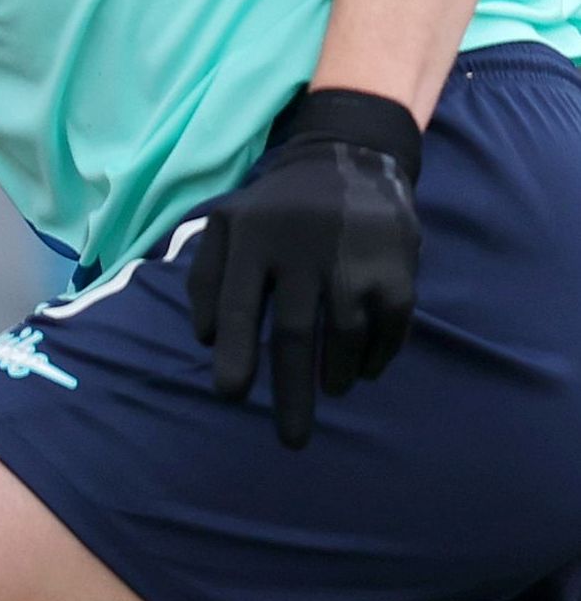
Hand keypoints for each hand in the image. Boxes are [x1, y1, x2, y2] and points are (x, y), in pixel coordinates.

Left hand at [185, 89, 423, 449]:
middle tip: (291, 440)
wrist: (351, 159)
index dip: (234, 352)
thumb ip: (205, 278)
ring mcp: (354, 258)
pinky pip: (389, 327)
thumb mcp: (225, 225)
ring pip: (344, 336)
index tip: (230, 395)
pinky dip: (376, 357)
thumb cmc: (275, 208)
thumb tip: (202, 340)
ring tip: (328, 392)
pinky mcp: (398, 267)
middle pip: (293, 333)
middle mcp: (303, 249)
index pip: (237, 305)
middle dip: (291, 393)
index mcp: (252, 239)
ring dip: (335, 375)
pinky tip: (363, 371)